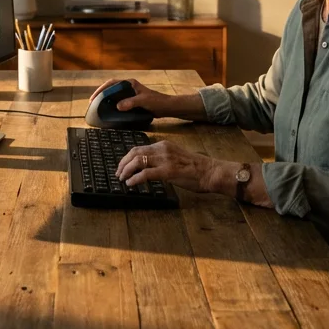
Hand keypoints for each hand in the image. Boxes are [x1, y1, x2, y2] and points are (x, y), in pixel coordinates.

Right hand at [88, 78, 170, 115]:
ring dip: (106, 100)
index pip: (112, 83)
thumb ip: (131, 103)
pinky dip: (113, 106)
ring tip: (98, 108)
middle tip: (93, 103)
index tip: (94, 97)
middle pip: (111, 88)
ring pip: (115, 95)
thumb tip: (118, 106)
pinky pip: (119, 102)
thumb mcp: (143, 101)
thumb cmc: (157, 102)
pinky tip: (110, 112)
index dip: (101, 89)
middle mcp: (129, 87)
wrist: (166, 107)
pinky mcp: (132, 101)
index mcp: (130, 83)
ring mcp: (130, 94)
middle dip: (101, 94)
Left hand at [114, 139, 229, 192]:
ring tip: (122, 179)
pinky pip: (145, 174)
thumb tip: (149, 167)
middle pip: (135, 153)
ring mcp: (165, 159)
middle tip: (118, 173)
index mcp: (164, 145)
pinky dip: (135, 179)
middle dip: (123, 163)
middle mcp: (162, 149)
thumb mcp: (176, 157)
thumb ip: (163, 159)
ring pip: (137, 161)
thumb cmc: (196, 168)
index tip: (122, 166)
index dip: (127, 157)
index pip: (140, 148)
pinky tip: (131, 184)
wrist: (210, 171)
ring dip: (126, 170)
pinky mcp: (168, 171)